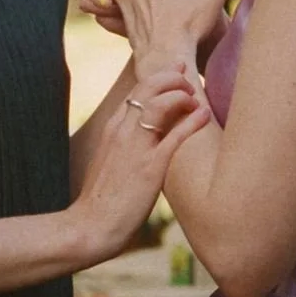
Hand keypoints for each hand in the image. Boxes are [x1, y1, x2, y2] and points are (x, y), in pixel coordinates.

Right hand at [72, 65, 211, 262]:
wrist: (91, 225)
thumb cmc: (103, 198)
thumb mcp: (111, 161)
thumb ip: (125, 144)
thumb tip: (144, 138)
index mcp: (113, 127)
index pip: (137, 89)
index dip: (160, 76)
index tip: (177, 71)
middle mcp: (122, 130)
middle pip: (148, 86)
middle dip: (172, 78)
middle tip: (188, 83)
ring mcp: (135, 146)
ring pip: (159, 102)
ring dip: (181, 94)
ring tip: (195, 97)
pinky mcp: (150, 167)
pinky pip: (174, 136)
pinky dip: (192, 121)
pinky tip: (204, 115)